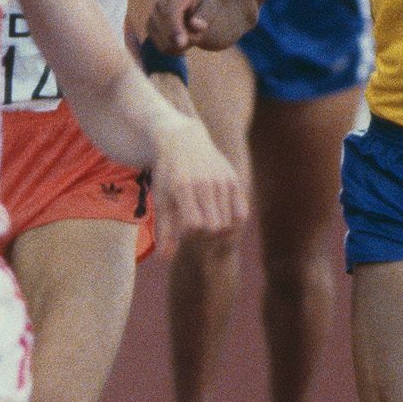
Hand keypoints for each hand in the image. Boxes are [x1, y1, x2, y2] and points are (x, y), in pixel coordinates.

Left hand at [147, 115, 246, 252]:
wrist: (185, 141)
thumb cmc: (169, 175)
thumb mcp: (162, 200)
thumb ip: (165, 231)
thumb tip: (165, 260)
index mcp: (183, 188)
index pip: (194, 226)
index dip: (190, 235)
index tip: (185, 230)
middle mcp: (205, 184)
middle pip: (213, 227)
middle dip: (205, 236)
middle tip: (197, 229)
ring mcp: (222, 181)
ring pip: (227, 223)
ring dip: (217, 229)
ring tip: (207, 221)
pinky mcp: (234, 180)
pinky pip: (240, 213)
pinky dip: (232, 222)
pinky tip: (220, 216)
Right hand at [148, 0, 254, 54]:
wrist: (209, 11)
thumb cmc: (214, 9)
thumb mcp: (215, 10)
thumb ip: (205, 16)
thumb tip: (195, 25)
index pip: (170, 12)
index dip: (174, 29)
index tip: (183, 44)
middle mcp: (163, 3)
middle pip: (159, 24)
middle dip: (174, 37)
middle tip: (191, 42)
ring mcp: (156, 16)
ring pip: (156, 36)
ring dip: (171, 45)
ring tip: (188, 44)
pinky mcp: (154, 28)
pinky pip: (155, 43)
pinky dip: (167, 49)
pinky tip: (181, 47)